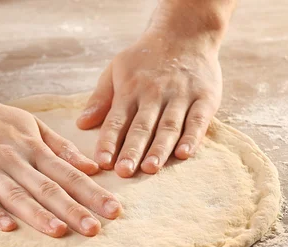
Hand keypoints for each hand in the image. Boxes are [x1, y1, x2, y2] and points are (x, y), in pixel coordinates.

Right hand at [0, 90, 121, 237]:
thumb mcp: (30, 124)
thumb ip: (60, 147)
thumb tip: (92, 167)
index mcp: (32, 147)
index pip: (68, 173)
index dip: (92, 192)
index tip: (114, 210)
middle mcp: (13, 158)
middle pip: (47, 187)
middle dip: (73, 209)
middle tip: (95, 229)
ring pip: (16, 194)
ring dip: (37, 213)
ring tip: (59, 231)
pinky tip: (7, 227)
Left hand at [77, 30, 222, 176]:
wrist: (185, 32)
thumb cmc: (145, 58)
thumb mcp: (117, 69)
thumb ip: (100, 98)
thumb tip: (81, 125)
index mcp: (130, 90)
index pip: (116, 120)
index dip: (109, 142)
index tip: (102, 162)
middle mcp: (155, 94)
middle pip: (142, 126)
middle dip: (132, 150)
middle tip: (124, 172)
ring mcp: (181, 96)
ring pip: (169, 126)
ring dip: (160, 149)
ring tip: (150, 168)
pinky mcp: (205, 97)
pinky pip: (198, 119)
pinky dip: (192, 137)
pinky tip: (184, 154)